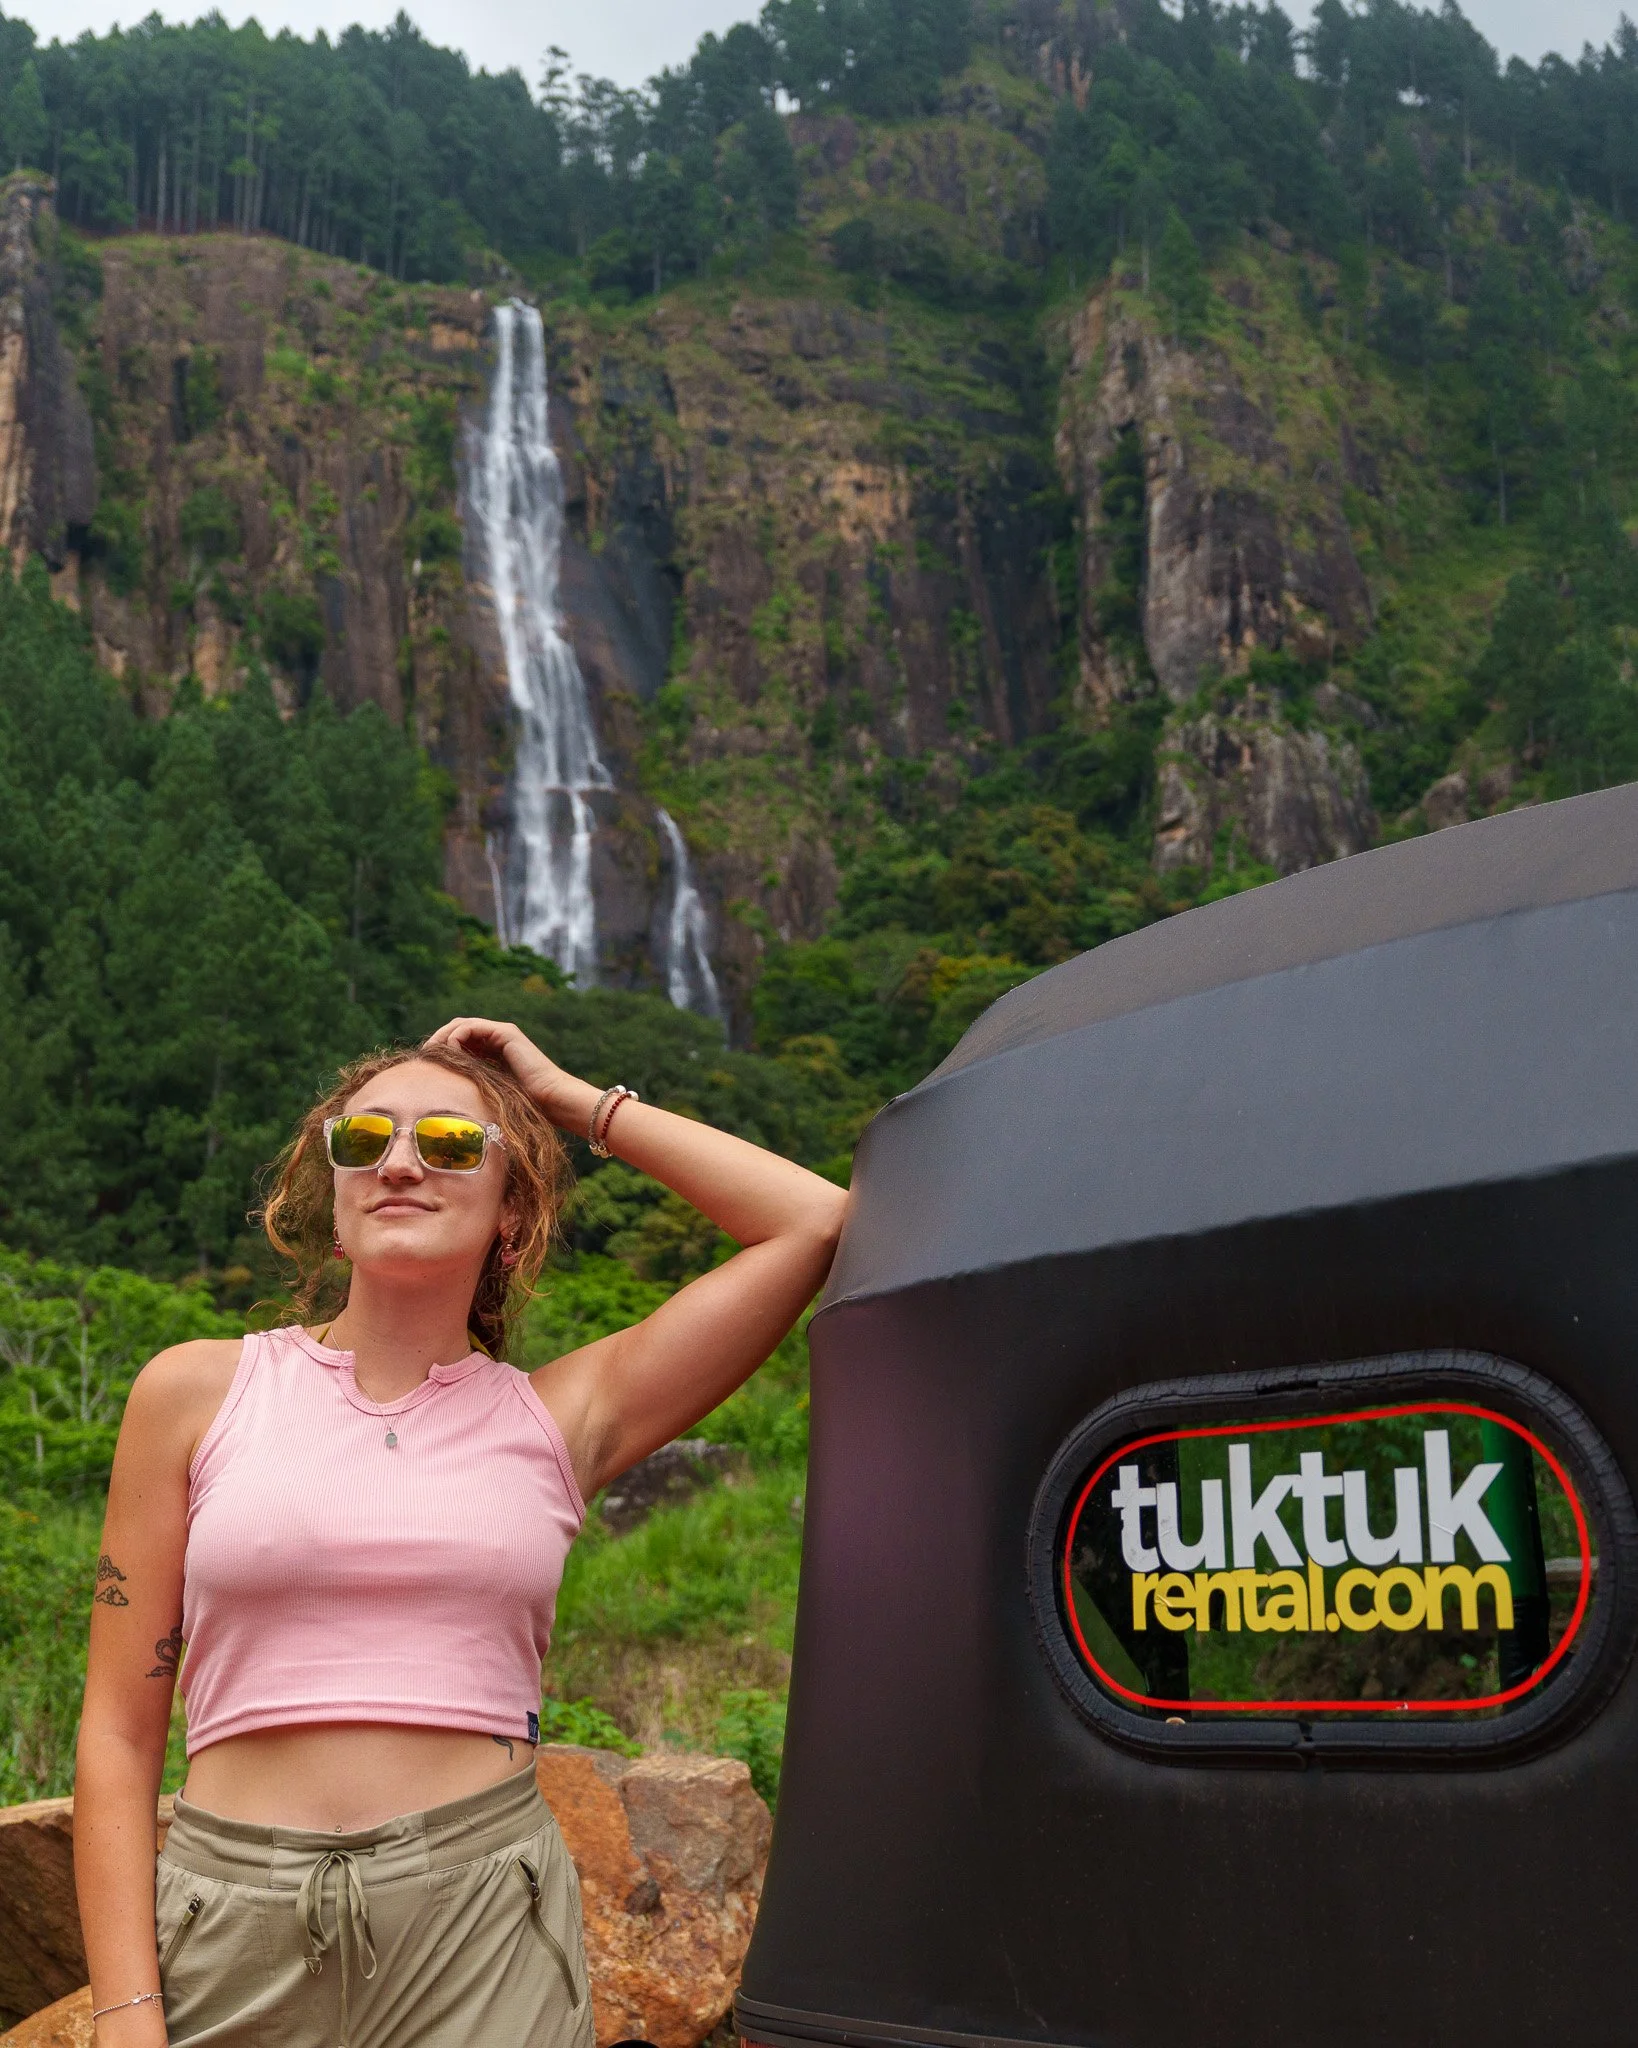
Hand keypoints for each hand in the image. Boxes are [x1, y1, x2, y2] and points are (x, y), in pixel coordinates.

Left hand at [423, 1018, 598, 1132]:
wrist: (552, 1100)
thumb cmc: (526, 1107)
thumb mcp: (490, 1095)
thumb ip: (473, 1088)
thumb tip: (447, 1100)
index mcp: (494, 1051)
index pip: (460, 1041)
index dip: (441, 1048)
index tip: (427, 1065)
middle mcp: (497, 1038)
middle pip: (458, 1029)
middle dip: (438, 1040)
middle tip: (424, 1056)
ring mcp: (501, 1033)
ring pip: (461, 1025)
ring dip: (443, 1037)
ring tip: (433, 1054)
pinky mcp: (505, 1033)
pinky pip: (470, 1028)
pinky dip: (456, 1038)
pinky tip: (451, 1055)